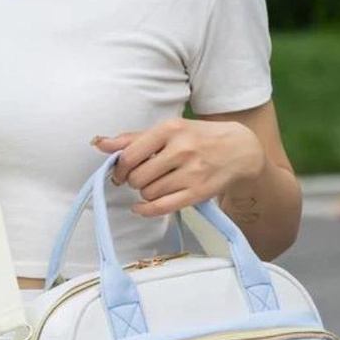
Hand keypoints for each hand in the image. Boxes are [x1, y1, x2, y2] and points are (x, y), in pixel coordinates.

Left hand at [91, 117, 266, 217]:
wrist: (239, 149)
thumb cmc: (197, 138)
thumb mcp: (168, 130)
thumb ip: (132, 138)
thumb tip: (99, 143)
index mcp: (170, 129)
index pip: (130, 155)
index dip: (119, 169)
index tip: (121, 173)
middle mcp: (181, 150)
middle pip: (137, 178)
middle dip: (134, 181)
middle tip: (142, 178)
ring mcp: (191, 173)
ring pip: (148, 193)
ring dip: (145, 193)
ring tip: (156, 185)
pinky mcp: (198, 193)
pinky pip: (161, 208)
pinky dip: (145, 210)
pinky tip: (143, 206)